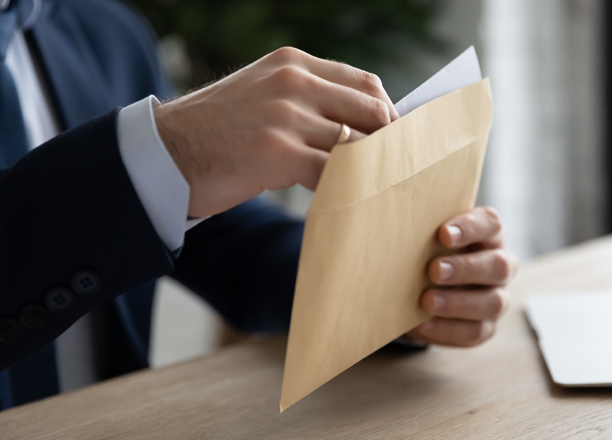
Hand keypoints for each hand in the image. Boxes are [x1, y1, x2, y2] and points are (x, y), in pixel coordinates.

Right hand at [154, 47, 398, 217]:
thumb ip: (307, 100)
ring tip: (377, 191)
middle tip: (396, 171)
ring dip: (371, 171)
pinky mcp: (275, 152)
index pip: (366, 83)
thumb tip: (359, 127)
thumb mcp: (263, 95)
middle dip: (390, 144)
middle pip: (372, 110)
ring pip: (356, 144)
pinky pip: (333, 173)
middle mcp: (293, 82)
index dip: (389, 114)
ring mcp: (284, 116)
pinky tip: (344, 202)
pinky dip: (346, 190)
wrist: (163, 152)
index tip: (395, 141)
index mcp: (293, 64)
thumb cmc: (217, 131)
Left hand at [406, 207, 517, 346]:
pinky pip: (475, 331)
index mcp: (489, 234)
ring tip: (427, 301)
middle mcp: (500, 265)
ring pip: (493, 302)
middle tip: (434, 270)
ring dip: (458, 303)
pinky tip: (423, 324)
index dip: (470, 227)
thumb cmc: (429, 252)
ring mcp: (497, 297)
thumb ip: (422, 232)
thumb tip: (394, 230)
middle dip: (465, 268)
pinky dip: (447, 329)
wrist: (425, 287)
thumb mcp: (428, 239)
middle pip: (498, 265)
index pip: (490, 224)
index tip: (443, 233)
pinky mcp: (486, 326)